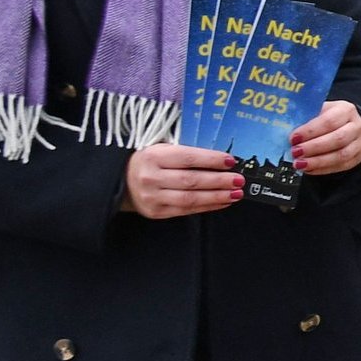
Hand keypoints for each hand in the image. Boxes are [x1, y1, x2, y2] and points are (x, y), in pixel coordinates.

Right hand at [123, 141, 241, 217]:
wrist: (121, 181)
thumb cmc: (149, 161)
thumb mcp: (161, 149)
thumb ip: (186, 152)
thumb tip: (221, 159)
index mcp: (153, 156)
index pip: (188, 158)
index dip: (211, 160)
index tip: (231, 161)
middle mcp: (151, 177)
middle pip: (192, 180)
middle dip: (219, 181)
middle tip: (239, 180)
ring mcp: (152, 196)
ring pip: (190, 198)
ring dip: (217, 196)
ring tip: (236, 193)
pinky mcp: (155, 211)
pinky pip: (186, 210)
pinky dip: (207, 206)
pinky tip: (222, 202)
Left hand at [289, 99, 360, 176]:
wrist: (344, 125)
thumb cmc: (326, 118)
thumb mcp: (317, 111)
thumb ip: (305, 119)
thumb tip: (284, 129)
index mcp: (346, 110)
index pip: (329, 121)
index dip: (310, 131)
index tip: (293, 138)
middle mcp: (357, 125)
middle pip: (338, 139)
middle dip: (314, 147)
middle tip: (296, 152)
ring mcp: (359, 143)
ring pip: (341, 155)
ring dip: (318, 161)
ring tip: (300, 163)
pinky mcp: (358, 157)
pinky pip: (341, 166)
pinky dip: (322, 169)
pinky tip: (308, 168)